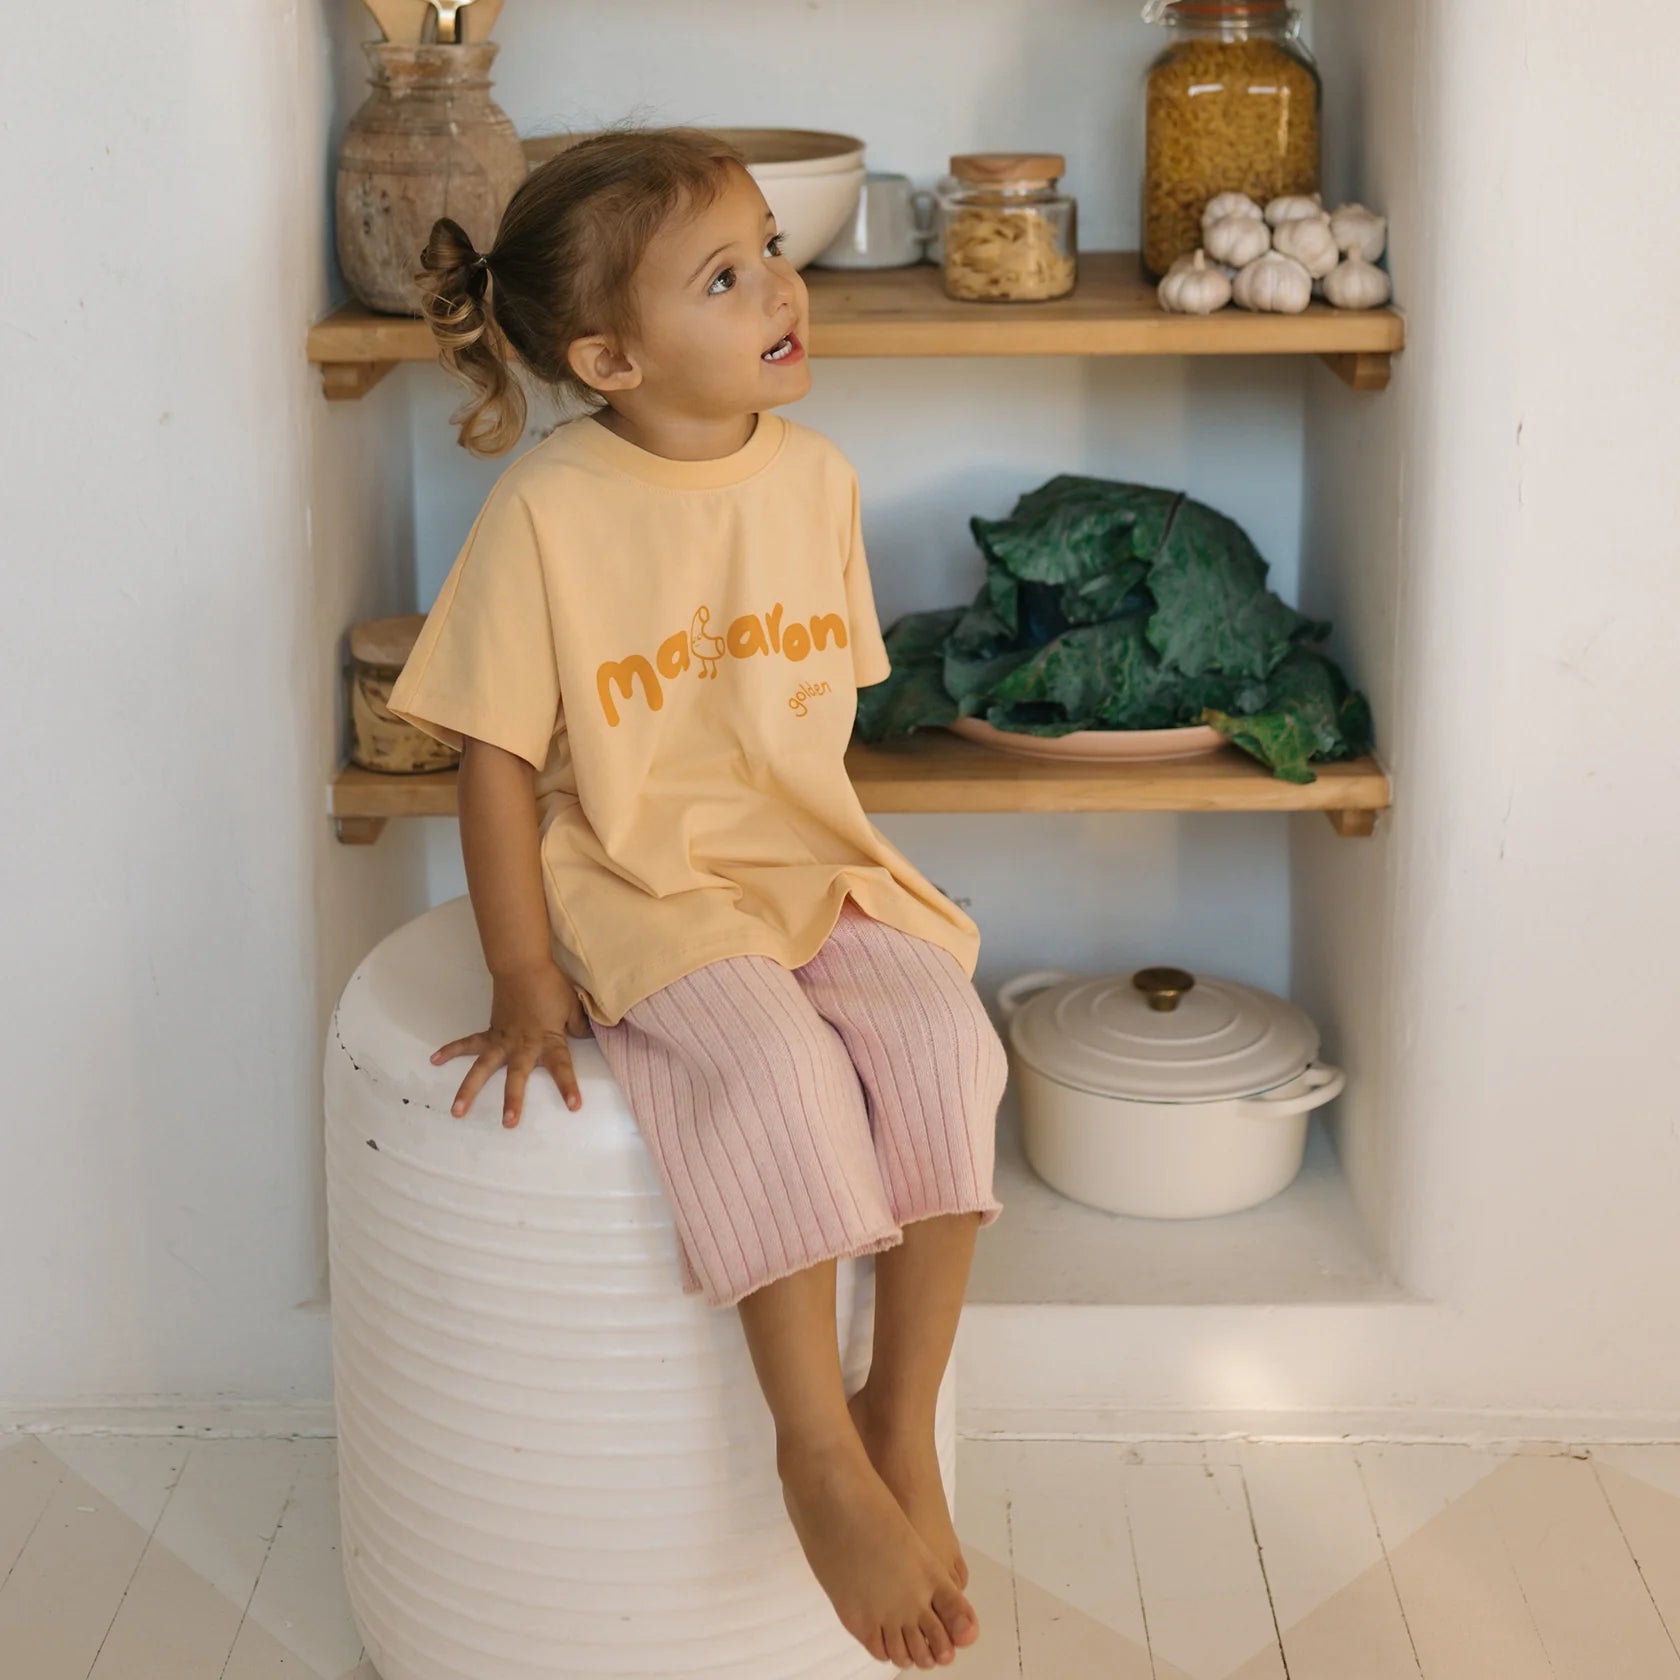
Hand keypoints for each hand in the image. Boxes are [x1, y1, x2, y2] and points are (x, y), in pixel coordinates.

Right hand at [430, 963, 590, 1127]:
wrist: (523, 966)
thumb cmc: (551, 986)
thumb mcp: (572, 1006)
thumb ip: (579, 1026)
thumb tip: (586, 1037)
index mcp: (547, 1041)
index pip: (562, 1067)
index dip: (568, 1086)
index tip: (573, 1106)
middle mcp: (522, 1046)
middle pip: (517, 1076)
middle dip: (513, 1100)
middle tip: (508, 1123)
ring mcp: (502, 1040)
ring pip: (483, 1067)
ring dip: (469, 1089)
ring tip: (457, 1111)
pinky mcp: (490, 1032)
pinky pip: (468, 1043)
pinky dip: (451, 1050)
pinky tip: (434, 1060)